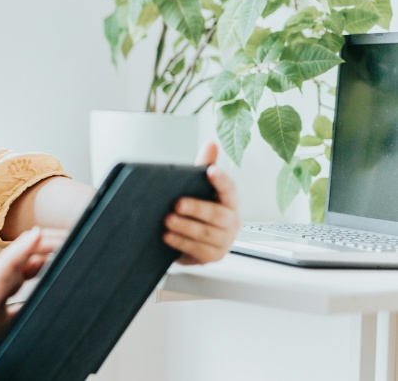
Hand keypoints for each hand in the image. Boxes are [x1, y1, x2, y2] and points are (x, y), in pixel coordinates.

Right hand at [0, 227, 65, 355]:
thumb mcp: (8, 315)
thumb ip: (22, 301)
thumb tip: (40, 290)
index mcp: (9, 281)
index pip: (37, 259)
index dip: (56, 250)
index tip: (75, 244)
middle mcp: (4, 274)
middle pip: (34, 251)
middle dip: (57, 243)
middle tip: (79, 235)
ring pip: (24, 251)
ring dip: (46, 239)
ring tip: (66, 231)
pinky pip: (8, 261)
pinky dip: (22, 247)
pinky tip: (36, 236)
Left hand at [163, 142, 241, 264]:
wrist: (191, 239)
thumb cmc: (197, 209)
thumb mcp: (198, 187)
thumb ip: (204, 166)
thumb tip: (211, 143)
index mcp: (230, 201)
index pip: (230, 189)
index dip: (221, 180)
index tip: (210, 171)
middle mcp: (232, 221)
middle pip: (218, 215)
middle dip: (197, 209)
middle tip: (177, 203)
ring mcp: (224, 241)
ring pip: (206, 234)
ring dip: (185, 227)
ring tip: (167, 220)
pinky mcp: (212, 256)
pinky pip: (197, 250)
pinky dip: (181, 243)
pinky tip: (167, 236)